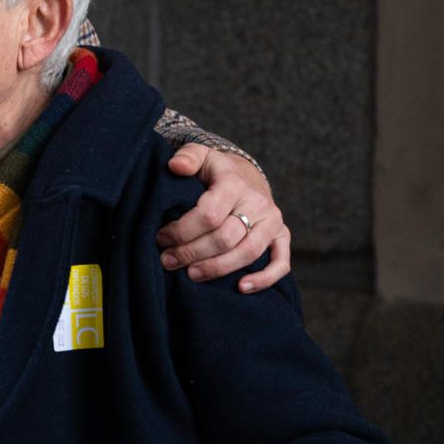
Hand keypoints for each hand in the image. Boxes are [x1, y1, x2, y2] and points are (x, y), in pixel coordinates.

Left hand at [157, 144, 290, 291]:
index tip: (161, 238)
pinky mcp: (281, 236)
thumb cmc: (214, 172)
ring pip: (247, 253)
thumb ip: (187, 157)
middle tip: (168, 261)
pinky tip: (241, 287)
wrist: (246, 178)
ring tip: (191, 275)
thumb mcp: (200, 156)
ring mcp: (272, 221)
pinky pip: (280, 263)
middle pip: (224, 238)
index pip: (208, 214)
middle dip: (192, 253)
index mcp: (234, 183)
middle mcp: (257, 202)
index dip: (182, 231)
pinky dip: (263, 279)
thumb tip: (175, 166)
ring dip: (217, 268)